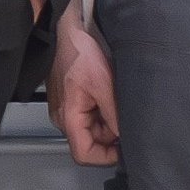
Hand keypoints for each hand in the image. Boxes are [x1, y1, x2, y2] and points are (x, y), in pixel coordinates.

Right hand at [47, 5, 121, 165]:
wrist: (69, 33)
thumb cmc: (79, 52)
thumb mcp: (104, 84)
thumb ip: (113, 114)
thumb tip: (123, 136)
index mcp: (68, 116)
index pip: (84, 154)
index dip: (105, 157)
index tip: (123, 150)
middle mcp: (64, 117)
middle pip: (91, 142)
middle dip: (110, 135)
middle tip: (125, 118)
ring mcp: (67, 110)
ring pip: (92, 129)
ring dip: (108, 121)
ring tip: (115, 100)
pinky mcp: (72, 102)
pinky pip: (90, 116)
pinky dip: (103, 111)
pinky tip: (108, 95)